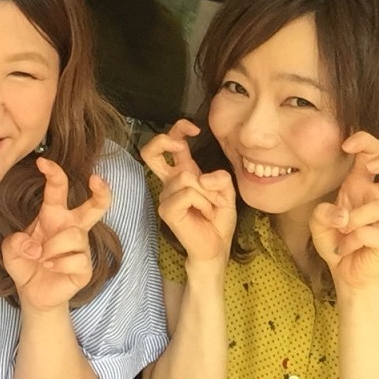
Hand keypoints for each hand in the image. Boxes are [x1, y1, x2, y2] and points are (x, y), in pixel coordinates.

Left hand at [3, 157, 110, 311]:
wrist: (33, 293)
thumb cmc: (25, 263)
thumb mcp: (9, 249)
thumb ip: (15, 242)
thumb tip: (34, 245)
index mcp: (54, 214)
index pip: (58, 189)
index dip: (53, 173)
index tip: (41, 161)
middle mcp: (71, 226)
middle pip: (96, 205)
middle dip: (102, 191)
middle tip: (97, 179)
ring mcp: (81, 247)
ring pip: (73, 234)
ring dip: (52, 247)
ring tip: (41, 257)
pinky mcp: (85, 266)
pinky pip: (76, 259)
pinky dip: (58, 264)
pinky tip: (50, 267)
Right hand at [141, 119, 235, 262]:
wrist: (216, 249)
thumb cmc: (218, 221)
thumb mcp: (227, 193)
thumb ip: (220, 178)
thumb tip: (203, 176)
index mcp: (183, 174)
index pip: (171, 144)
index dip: (178, 130)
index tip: (195, 129)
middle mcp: (170, 182)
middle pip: (151, 152)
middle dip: (163, 141)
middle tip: (181, 148)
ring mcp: (165, 195)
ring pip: (186, 176)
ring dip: (207, 192)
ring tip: (210, 207)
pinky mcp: (166, 209)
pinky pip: (188, 193)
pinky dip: (203, 202)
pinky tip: (204, 213)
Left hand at [310, 131, 378, 290]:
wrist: (343, 271)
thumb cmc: (334, 240)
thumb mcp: (318, 221)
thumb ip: (323, 212)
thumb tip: (343, 214)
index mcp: (361, 185)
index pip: (374, 153)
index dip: (365, 141)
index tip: (346, 145)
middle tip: (369, 169)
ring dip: (355, 218)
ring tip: (342, 231)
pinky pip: (372, 232)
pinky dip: (352, 240)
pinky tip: (347, 248)